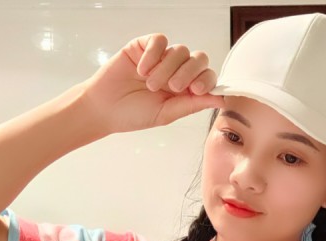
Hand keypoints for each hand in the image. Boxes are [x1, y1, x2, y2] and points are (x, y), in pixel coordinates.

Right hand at [80, 33, 225, 135]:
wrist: (104, 108)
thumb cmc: (134, 114)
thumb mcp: (167, 114)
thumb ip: (192, 104)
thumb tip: (220, 99)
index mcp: (185, 89)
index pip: (207, 76)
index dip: (206, 80)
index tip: (196, 90)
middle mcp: (176, 71)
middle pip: (198, 58)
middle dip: (189, 73)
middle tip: (172, 88)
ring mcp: (161, 57)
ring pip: (180, 50)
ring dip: (166, 69)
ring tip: (150, 84)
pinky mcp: (145, 46)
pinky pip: (159, 40)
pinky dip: (153, 55)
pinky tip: (142, 69)